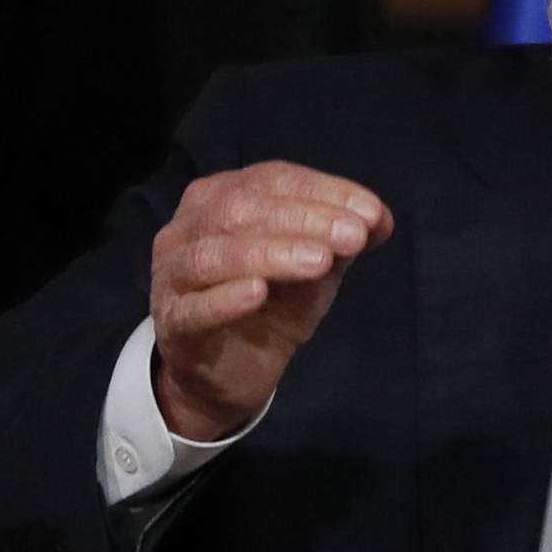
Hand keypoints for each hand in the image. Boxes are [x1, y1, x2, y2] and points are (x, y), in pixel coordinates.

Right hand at [148, 160, 393, 440]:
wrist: (230, 372)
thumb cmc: (273, 305)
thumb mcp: (315, 266)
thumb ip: (342, 239)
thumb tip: (380, 218)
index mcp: (224, 197)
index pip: (273, 180)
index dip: (324, 191)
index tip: (370, 212)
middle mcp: (190, 226)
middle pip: (241, 209)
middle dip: (305, 219)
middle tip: (353, 236)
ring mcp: (173, 274)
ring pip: (216, 254)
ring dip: (273, 253)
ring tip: (320, 260)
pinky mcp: (172, 323)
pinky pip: (193, 308)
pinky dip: (225, 298)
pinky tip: (257, 293)